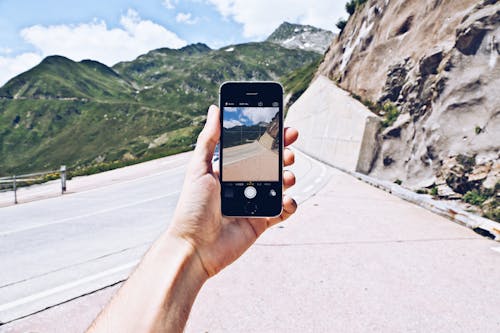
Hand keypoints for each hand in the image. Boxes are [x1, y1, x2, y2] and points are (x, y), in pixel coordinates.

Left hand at [168, 105, 297, 276]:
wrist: (194, 247)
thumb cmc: (192, 208)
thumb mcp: (199, 169)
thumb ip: (209, 140)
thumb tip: (215, 109)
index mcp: (229, 170)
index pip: (253, 149)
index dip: (269, 138)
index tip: (282, 127)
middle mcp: (243, 185)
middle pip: (270, 165)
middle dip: (283, 155)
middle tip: (288, 151)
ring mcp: (254, 203)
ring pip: (280, 185)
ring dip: (288, 177)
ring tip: (286, 176)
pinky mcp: (261, 222)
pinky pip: (283, 211)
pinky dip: (290, 204)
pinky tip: (286, 200)